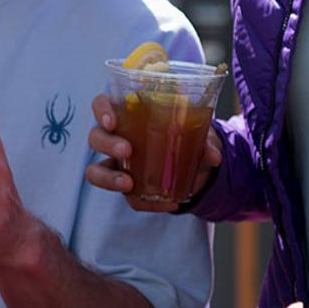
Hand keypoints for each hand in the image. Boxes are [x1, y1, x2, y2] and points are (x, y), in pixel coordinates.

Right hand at [84, 93, 219, 211]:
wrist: (197, 167)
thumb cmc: (189, 137)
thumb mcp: (200, 134)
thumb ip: (205, 141)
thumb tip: (212, 155)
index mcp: (128, 115)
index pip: (102, 104)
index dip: (101, 111)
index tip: (112, 120)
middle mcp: (117, 138)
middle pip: (96, 137)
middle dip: (107, 144)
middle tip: (127, 150)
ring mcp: (119, 166)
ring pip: (96, 171)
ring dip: (108, 178)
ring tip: (128, 184)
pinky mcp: (130, 189)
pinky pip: (129, 198)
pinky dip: (146, 203)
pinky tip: (167, 203)